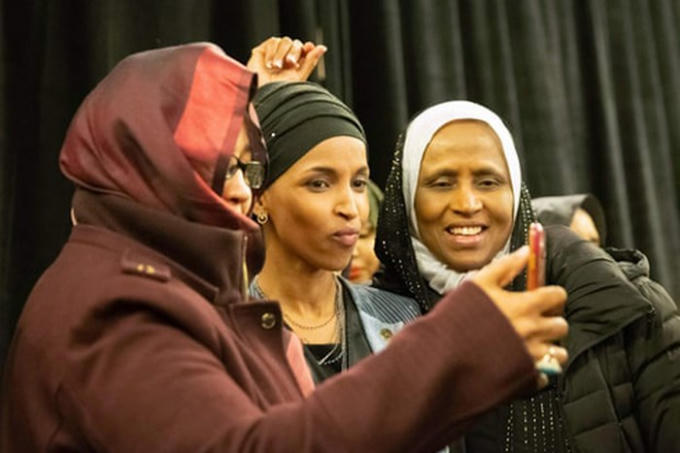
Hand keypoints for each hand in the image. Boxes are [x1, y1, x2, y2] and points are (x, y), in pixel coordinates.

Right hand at [247, 36, 326, 86]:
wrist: (261, 93)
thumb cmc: (280, 90)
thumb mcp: (299, 75)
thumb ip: (311, 61)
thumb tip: (323, 47)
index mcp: (296, 65)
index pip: (305, 50)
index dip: (308, 48)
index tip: (309, 47)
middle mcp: (285, 58)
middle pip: (296, 44)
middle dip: (294, 52)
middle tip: (290, 63)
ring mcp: (274, 53)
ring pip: (285, 41)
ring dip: (281, 54)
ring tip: (276, 67)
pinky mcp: (262, 50)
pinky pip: (273, 42)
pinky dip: (272, 52)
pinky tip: (268, 65)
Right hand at [471, 246, 568, 388]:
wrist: (442, 355)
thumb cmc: (458, 317)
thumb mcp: (478, 283)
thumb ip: (505, 266)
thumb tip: (525, 252)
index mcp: (524, 306)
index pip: (557, 296)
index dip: (552, 296)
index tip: (542, 299)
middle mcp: (532, 331)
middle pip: (561, 325)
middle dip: (551, 322)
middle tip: (535, 322)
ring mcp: (530, 357)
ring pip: (559, 353)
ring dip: (550, 348)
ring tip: (531, 345)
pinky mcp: (525, 378)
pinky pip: (546, 376)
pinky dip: (539, 371)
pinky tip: (521, 363)